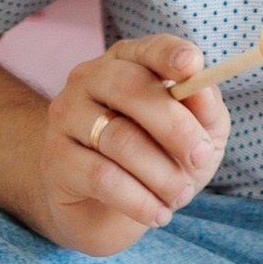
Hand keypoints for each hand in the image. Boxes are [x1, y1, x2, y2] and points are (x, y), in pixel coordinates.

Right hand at [41, 36, 228, 256]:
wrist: (106, 212)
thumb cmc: (158, 160)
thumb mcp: (197, 136)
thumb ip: (206, 110)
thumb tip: (203, 91)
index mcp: (127, 62)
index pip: (147, 49)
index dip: (169, 55)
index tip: (192, 67)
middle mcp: (89, 79)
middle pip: (131, 89)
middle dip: (175, 127)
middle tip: (201, 158)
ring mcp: (66, 117)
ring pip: (120, 139)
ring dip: (162, 174)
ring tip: (181, 196)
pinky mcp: (56, 159)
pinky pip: (102, 177)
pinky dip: (139, 200)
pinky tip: (158, 214)